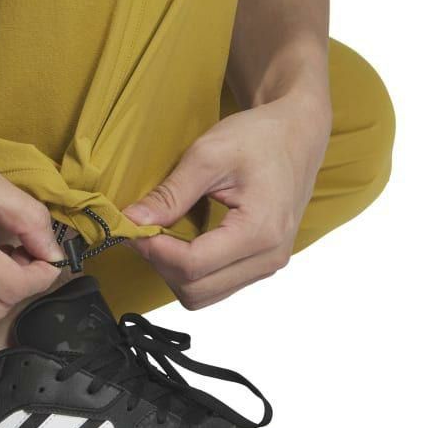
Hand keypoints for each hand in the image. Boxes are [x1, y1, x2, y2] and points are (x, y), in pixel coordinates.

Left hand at [123, 93, 330, 309]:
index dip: (153, 250)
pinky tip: (180, 238)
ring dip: (173, 270)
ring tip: (160, 233)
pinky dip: (191, 269)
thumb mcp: (208, 156)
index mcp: (260, 231)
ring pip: (204, 294)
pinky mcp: (262, 262)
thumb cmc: (258, 138)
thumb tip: (133, 220)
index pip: (192, 265)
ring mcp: (268, 264)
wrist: (296, 134)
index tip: (132, 226)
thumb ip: (170, 194)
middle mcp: (269, 257)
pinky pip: (217, 284)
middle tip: (143, 229)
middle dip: (160, 263)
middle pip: (196, 289)